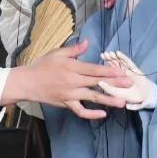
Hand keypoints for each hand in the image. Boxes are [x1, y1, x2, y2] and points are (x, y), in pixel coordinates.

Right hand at [1, 40, 132, 119]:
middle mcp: (73, 81)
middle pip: (97, 82)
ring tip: (122, 102)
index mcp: (71, 67)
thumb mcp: (57, 53)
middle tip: (129, 84)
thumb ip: (74, 49)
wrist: (27, 83)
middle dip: (114, 83)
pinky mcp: (66, 104)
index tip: (122, 71)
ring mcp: (70, 94)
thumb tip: (88, 43)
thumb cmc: (42, 66)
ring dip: (108, 100)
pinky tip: (102, 114)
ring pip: (92, 97)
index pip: (94, 69)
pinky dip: (91, 114)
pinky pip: (80, 111)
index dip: (109, 71)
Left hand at [97, 50, 156, 109]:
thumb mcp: (116, 94)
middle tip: (104, 54)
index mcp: (115, 79)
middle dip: (109, 58)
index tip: (100, 57)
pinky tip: (118, 53)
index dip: (104, 63)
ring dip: (114, 57)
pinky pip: (128, 62)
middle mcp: (120, 73)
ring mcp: (127, 70)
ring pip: (119, 62)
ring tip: (110, 53)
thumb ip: (108, 89)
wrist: (143, 97)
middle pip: (113, 63)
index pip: (108, 69)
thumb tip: (99, 83)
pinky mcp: (134, 69)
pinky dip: (123, 57)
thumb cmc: (128, 96)